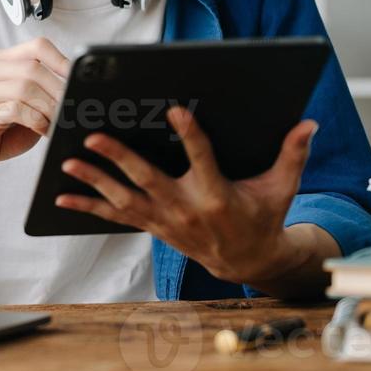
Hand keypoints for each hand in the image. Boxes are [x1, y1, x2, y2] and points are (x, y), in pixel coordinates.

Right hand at [0, 37, 69, 188]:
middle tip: (73, 109)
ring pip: (26, 86)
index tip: (78, 80)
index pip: (37, 47)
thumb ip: (43, 94)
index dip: (62, 61)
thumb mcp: (25, 107)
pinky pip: (15, 109)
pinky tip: (41, 130)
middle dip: (59, 91)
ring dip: (49, 108)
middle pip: (34, 68)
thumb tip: (76, 91)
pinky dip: (36, 120)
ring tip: (58, 123)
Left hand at [55, 107, 320, 288]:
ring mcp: (165, 220)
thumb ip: (292, 153)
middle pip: (148, 179)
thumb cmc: (262, 216)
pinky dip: (88, 208)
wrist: (247, 260)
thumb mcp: (282, 187)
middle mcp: (186, 208)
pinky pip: (115, 217)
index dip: (190, 134)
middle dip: (119, 157)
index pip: (202, 158)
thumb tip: (308, 122)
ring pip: (124, 199)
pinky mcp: (152, 226)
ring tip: (69, 162)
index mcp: (217, 194)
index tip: (175, 110)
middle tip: (94, 135)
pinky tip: (62, 198)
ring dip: (95, 181)